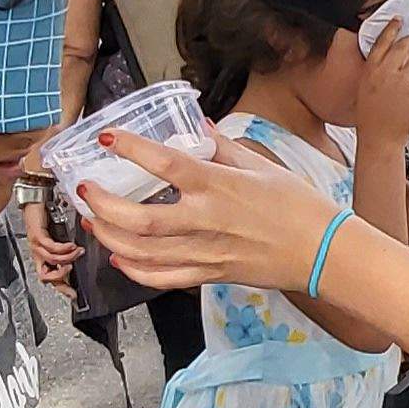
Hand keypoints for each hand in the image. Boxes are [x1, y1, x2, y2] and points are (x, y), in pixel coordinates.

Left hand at [20, 200, 81, 288]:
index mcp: (42, 256)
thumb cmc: (47, 216)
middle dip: (61, 277)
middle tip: (72, 271)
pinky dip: (64, 248)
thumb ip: (65, 250)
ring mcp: (35, 245)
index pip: (49, 278)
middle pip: (45, 276)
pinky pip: (51, 248)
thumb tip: (78, 258)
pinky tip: (71, 245)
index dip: (61, 289)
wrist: (37, 199)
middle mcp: (37, 253)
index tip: (73, 294)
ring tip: (77, 252)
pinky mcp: (37, 235)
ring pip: (51, 261)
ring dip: (68, 258)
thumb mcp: (58, 237)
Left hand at [75, 130, 342, 293]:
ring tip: (92, 221)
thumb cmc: (300, 206)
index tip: (109, 137)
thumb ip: (223, 148)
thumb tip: (199, 129)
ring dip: (109, 237)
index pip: (166, 165)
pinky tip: (119, 257)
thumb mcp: (262, 166)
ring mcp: (205, 252)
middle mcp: (207, 221)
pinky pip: (162, 279)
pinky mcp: (209, 275)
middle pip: (140, 219)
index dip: (132, 149)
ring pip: (143, 252)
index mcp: (220, 186)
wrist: (324, 252)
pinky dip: (134, 270)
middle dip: (102, 205)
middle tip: (84, 190)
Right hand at [352, 16, 408, 144]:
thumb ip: (376, 71)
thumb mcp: (365, 89)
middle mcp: (385, 72)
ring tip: (408, 90)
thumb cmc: (371, 118)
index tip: (399, 20)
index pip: (382, 41)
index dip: (392, 28)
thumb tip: (385, 57)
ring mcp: (400, 81)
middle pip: (404, 46)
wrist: (379, 139)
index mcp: (371, 70)